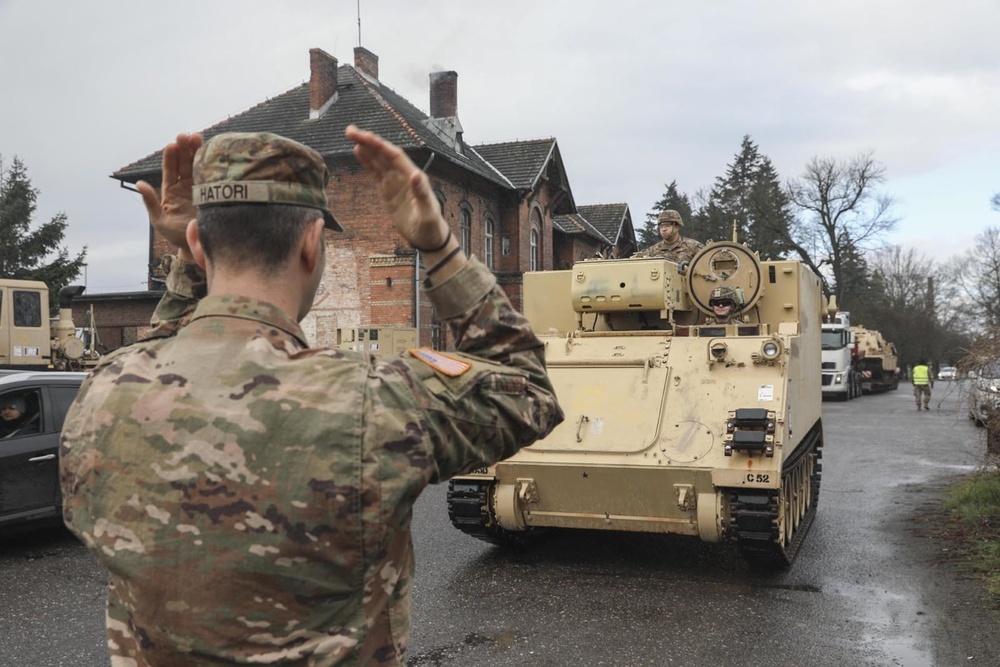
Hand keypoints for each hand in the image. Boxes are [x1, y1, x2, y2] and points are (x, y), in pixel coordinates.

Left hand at [136, 133, 203, 261]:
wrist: (197, 247)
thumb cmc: (176, 235)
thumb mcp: (160, 220)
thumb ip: (151, 202)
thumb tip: (139, 184)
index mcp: (170, 190)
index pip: (170, 169)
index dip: (170, 157)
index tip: (172, 145)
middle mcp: (185, 186)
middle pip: (184, 163)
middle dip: (185, 149)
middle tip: (185, 136)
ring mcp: (200, 188)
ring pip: (198, 166)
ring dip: (198, 151)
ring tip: (198, 137)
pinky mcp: (214, 193)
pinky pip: (212, 176)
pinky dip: (212, 164)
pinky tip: (213, 152)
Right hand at [345, 125, 448, 249]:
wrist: (428, 238)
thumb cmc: (430, 227)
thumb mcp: (427, 213)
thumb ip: (422, 194)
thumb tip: (416, 174)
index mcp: (414, 178)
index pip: (395, 156)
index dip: (380, 146)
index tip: (365, 137)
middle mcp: (404, 176)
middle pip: (384, 154)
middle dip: (369, 141)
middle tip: (350, 131)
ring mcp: (396, 182)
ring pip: (379, 161)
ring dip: (366, 148)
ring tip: (351, 135)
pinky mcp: (389, 190)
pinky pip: (376, 172)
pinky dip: (368, 162)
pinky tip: (359, 152)